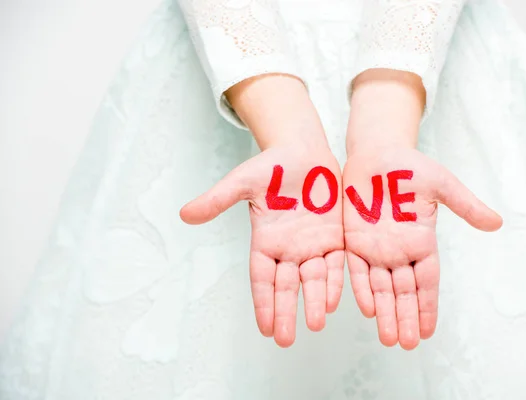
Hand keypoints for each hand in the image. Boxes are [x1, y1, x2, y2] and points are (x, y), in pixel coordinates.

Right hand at [180, 142, 343, 347]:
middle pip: (286, 286)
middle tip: (285, 339)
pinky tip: (336, 300)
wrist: (303, 152)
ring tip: (315, 324)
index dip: (263, 302)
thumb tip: (184, 214)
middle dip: (286, 311)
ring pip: (313, 279)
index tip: (265, 327)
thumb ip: (217, 199)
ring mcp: (312, 244)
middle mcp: (288, 249)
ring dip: (314, 302)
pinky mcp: (333, 236)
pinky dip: (335, 281)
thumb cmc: (270, 166)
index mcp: (265, 241)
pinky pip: (335, 263)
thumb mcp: (242, 182)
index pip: (262, 279)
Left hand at [343, 147, 501, 348]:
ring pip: (381, 287)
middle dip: (406, 317)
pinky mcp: (354, 240)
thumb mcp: (442, 185)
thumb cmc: (411, 167)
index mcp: (422, 241)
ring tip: (389, 338)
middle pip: (404, 292)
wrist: (377, 153)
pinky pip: (357, 269)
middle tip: (407, 344)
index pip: (427, 282)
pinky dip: (361, 289)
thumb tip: (497, 223)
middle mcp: (400, 251)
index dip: (428, 306)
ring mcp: (376, 247)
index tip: (428, 331)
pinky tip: (367, 309)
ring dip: (385, 313)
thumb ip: (465, 205)